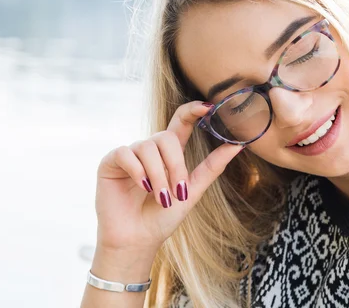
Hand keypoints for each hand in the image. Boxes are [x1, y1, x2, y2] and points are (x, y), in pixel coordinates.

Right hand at [93, 101, 242, 251]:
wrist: (137, 241)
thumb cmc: (163, 218)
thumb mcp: (192, 191)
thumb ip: (212, 167)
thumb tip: (238, 145)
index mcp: (169, 153)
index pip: (180, 122)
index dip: (192, 110)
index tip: (208, 107)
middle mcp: (149, 149)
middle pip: (166, 137)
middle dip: (176, 165)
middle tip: (178, 191)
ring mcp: (130, 154)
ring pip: (147, 147)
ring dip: (157, 176)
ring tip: (160, 198)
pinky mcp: (110, 162)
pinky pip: (126, 153)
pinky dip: (137, 170)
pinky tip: (141, 187)